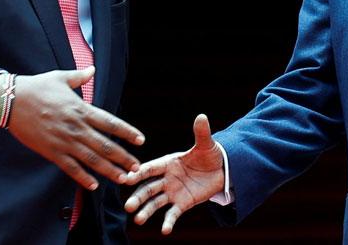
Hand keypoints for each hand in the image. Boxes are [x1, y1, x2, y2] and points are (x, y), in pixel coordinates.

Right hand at [0, 68, 144, 190]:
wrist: (10, 101)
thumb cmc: (36, 87)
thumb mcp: (60, 78)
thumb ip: (79, 77)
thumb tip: (91, 69)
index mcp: (81, 109)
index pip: (110, 123)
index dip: (127, 132)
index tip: (140, 140)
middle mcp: (76, 127)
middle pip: (105, 145)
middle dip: (123, 157)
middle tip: (137, 168)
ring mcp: (64, 141)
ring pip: (92, 160)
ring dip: (109, 170)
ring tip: (122, 178)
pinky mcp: (51, 151)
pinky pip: (70, 167)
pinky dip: (83, 177)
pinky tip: (94, 185)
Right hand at [124, 114, 224, 234]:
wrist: (221, 171)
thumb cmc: (209, 155)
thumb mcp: (206, 144)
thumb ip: (201, 133)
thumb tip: (202, 116)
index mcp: (168, 162)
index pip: (150, 168)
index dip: (139, 173)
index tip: (126, 178)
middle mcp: (166, 178)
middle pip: (148, 188)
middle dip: (138, 197)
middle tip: (128, 206)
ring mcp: (173, 192)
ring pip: (156, 203)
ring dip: (146, 211)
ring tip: (138, 219)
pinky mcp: (182, 203)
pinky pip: (173, 214)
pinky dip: (168, 222)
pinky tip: (164, 231)